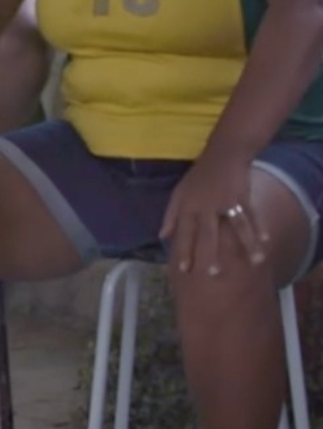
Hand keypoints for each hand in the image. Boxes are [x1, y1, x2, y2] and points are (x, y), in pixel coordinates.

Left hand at [161, 155, 267, 276]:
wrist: (222, 154)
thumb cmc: (199, 177)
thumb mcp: (179, 193)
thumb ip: (170, 215)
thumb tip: (161, 235)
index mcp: (188, 206)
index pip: (184, 232)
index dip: (183, 250)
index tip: (183, 270)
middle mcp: (205, 206)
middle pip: (208, 233)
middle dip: (210, 254)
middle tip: (213, 274)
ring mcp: (225, 200)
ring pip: (236, 226)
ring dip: (247, 244)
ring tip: (255, 261)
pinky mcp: (242, 195)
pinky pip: (252, 214)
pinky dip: (259, 227)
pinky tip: (266, 241)